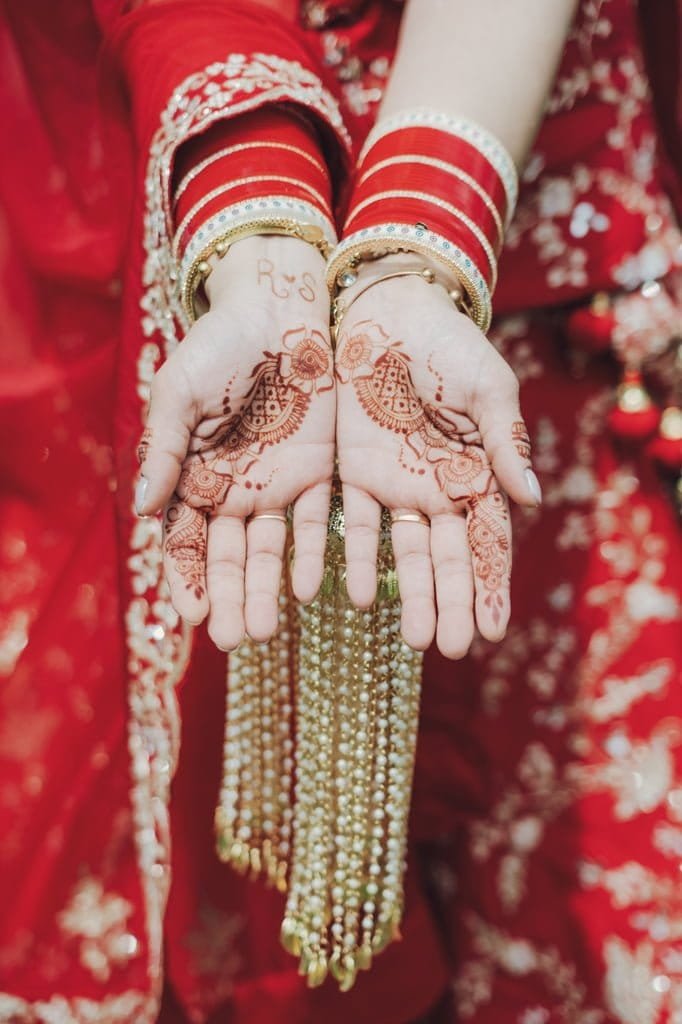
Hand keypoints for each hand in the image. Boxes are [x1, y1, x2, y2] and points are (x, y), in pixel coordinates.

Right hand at [136, 236, 334, 649]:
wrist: (280, 308)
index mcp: (192, 474)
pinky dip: (311, 556)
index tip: (193, 616)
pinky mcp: (317, 472)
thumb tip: (146, 507)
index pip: (184, 540)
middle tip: (235, 640)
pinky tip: (310, 590)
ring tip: (264, 631)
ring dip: (264, 591)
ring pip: (267, 551)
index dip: (186, 578)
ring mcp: (274, 484)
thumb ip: (165, 450)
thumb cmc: (219, 345)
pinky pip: (314, 524)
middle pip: (226, 557)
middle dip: (228, 598)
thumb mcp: (180, 394)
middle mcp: (232, 489)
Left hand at [334, 259, 540, 658]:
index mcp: (474, 472)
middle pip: (443, 558)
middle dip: (446, 602)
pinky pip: (346, 523)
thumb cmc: (447, 343)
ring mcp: (391, 484)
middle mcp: (433, 489)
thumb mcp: (486, 386)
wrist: (386, 308)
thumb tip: (532, 496)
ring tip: (407, 637)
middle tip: (444, 648)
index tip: (490, 631)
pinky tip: (348, 594)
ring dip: (402, 593)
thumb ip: (503, 439)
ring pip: (398, 551)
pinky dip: (346, 557)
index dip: (488, 584)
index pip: (485, 541)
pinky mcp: (348, 471)